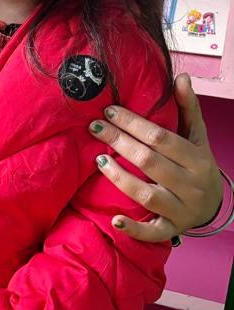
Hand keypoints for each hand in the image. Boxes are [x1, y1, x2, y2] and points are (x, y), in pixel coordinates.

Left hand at [88, 74, 223, 241]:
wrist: (214, 204)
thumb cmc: (198, 165)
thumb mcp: (197, 136)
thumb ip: (188, 108)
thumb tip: (181, 76)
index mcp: (197, 159)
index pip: (161, 139)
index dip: (134, 123)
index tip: (109, 111)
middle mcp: (191, 185)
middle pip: (150, 162)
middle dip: (119, 142)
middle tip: (95, 128)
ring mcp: (181, 210)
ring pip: (147, 195)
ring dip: (120, 178)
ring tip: (98, 160)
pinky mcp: (172, 230)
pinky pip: (153, 232)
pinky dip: (134, 229)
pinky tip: (115, 220)